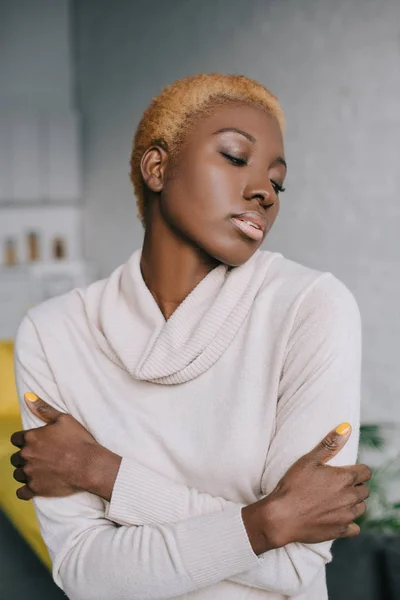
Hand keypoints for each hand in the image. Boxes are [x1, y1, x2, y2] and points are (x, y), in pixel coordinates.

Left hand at [10, 393, 100, 499]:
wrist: (89, 465)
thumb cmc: (79, 440)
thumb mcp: (64, 419)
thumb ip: (43, 409)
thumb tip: (28, 397)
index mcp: (31, 437)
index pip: (15, 439)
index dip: (23, 440)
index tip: (34, 443)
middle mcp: (27, 455)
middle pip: (15, 457)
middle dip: (24, 457)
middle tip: (40, 457)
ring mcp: (30, 473)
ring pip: (17, 474)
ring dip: (25, 472)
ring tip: (40, 470)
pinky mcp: (35, 489)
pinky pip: (21, 492)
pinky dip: (26, 490)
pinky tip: (35, 485)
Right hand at [251, 423, 370, 549]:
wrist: (282, 516)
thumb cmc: (293, 485)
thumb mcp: (309, 459)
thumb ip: (330, 444)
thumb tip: (346, 428)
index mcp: (345, 478)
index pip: (366, 472)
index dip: (358, 470)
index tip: (346, 470)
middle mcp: (350, 497)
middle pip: (365, 490)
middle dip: (356, 486)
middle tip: (338, 484)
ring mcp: (347, 516)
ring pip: (361, 508)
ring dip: (353, 503)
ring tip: (336, 499)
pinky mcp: (340, 531)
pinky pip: (354, 527)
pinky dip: (349, 523)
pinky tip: (337, 517)